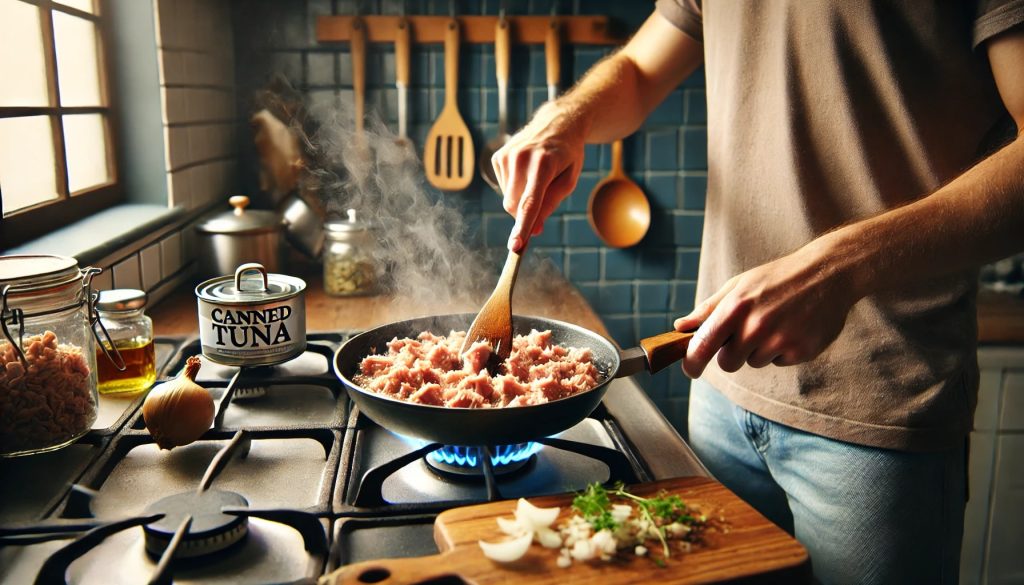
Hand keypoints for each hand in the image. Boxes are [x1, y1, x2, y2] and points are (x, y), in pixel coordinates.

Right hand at [492, 102, 587, 251]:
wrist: (557, 123)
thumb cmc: (567, 155)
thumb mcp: (568, 181)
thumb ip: (550, 205)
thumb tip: (534, 231)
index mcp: (544, 164)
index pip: (529, 203)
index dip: (522, 227)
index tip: (516, 247)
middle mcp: (521, 158)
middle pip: (514, 206)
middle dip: (525, 214)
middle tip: (543, 202)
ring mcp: (507, 156)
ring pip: (507, 199)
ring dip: (521, 199)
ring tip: (537, 178)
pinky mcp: (498, 157)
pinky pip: (503, 187)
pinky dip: (515, 187)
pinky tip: (526, 171)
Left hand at [674, 241, 860, 377]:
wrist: (828, 273)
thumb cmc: (777, 278)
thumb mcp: (739, 285)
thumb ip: (709, 309)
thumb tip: (681, 327)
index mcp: (736, 306)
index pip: (703, 345)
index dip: (692, 362)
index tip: (690, 370)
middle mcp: (756, 326)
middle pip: (727, 363)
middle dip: (730, 354)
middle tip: (746, 333)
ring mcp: (780, 340)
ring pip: (754, 363)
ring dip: (759, 349)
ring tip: (775, 322)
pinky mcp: (802, 351)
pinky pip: (779, 362)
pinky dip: (782, 350)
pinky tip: (793, 327)